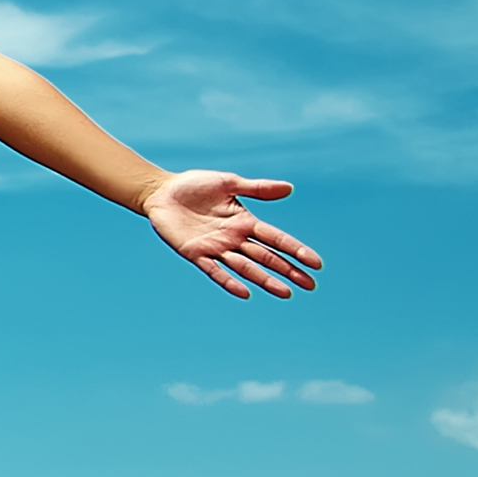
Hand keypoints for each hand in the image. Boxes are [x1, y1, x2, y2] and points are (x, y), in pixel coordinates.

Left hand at [143, 171, 322, 298]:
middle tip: (310, 285)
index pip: (276, 239)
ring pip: (246, 268)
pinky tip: (245, 293)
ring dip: (266, 280)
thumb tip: (289, 188)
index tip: (316, 263)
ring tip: (286, 293)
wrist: (161, 192)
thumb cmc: (194, 186)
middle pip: (267, 257)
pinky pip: (215, 271)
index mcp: (245, 222)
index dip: (295, 250)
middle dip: (288, 270)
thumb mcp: (228, 183)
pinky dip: (229, 281)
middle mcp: (234, 239)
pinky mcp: (195, 253)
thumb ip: (257, 189)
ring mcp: (216, 248)